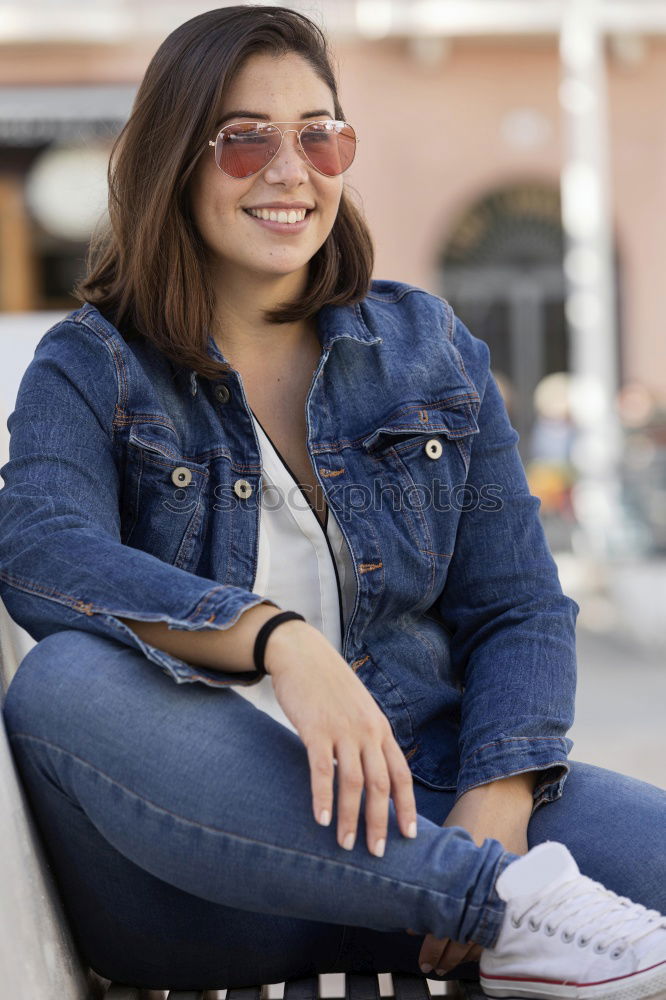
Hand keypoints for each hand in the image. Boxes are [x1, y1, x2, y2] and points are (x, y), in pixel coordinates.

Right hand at [264, 620, 417, 856]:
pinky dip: (323, 797)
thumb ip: (366, 738)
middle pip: (380, 784)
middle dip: (380, 822)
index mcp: (380, 728)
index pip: (401, 774)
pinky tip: (321, 819)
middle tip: (377, 853)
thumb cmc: (329, 685)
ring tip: (345, 844)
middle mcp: (367, 731)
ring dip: (350, 818)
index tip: (409, 836)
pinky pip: (322, 770)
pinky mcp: (315, 729)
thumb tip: (369, 774)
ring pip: (353, 782)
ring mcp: (342, 730)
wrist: (302, 653)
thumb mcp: (358, 709)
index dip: (405, 807)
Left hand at [406, 774, 534, 975]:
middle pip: (467, 936)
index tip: (421, 953)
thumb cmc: (469, 815)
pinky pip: (501, 924)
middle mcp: (490, 889)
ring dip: (464, 953)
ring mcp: (507, 891)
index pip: (450, 923)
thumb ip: (433, 876)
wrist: (502, 796)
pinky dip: (483, 937)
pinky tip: (470, 947)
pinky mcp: (518, 890)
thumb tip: (411, 910)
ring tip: (447, 964)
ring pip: (484, 936)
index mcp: (469, 878)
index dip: (434, 943)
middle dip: (446, 954)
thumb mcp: (447, 845)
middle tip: (430, 967)